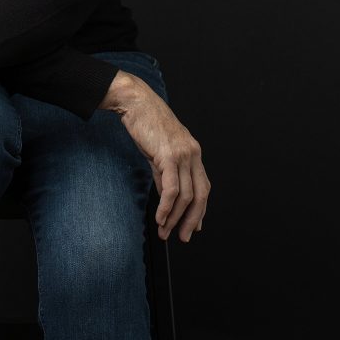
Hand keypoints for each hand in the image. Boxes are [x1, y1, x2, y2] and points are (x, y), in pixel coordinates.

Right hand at [100, 70, 209, 242]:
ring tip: (165, 231)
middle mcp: (193, 153)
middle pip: (199, 195)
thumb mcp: (160, 151)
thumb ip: (166, 174)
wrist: (136, 102)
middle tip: (183, 237)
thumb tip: (168, 198)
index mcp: (193, 152)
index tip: (194, 226)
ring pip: (185, 196)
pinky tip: (160, 218)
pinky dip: (166, 207)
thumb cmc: (146, 123)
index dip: (200, 209)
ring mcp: (182, 154)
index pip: (203, 187)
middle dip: (192, 220)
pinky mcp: (168, 156)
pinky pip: (171, 189)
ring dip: (175, 218)